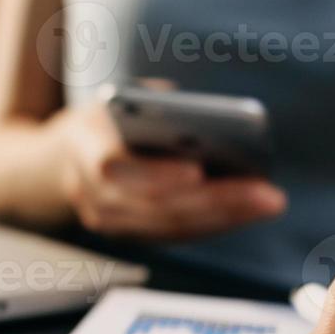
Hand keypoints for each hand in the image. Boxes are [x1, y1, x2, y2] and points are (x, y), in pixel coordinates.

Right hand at [51, 103, 286, 239]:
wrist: (65, 155)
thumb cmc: (109, 117)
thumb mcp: (124, 98)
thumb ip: (157, 106)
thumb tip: (207, 123)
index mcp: (81, 149)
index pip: (113, 169)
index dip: (155, 174)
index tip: (198, 171)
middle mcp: (89, 195)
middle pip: (156, 207)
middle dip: (215, 200)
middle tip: (266, 193)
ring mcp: (109, 222)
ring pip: (170, 227)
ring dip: (224, 216)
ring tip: (268, 201)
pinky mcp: (132, 235)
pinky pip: (177, 234)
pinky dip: (216, 222)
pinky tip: (251, 209)